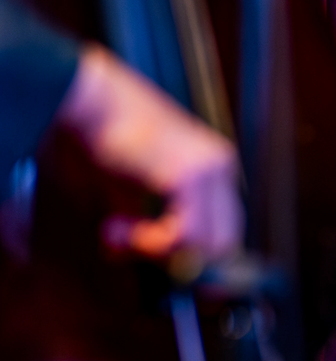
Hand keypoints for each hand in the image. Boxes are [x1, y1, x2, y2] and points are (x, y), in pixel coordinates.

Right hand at [55, 43, 242, 265]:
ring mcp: (210, 170)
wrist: (86, 99)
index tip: (155, 261)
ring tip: (117, 234)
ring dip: (158, 252)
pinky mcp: (190, 176)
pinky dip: (150, 243)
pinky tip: (120, 228)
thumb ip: (133, 222)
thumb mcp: (123, 189)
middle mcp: (219, 167)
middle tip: (131, 249)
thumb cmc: (99, 135)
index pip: (224, 230)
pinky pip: (185, 235)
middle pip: (223, 243)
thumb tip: (119, 252)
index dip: (194, 256)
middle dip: (179, 260)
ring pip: (207, 246)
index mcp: (214, 166)